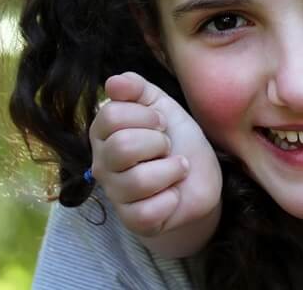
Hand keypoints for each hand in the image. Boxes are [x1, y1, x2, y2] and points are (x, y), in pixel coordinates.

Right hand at [89, 72, 221, 238]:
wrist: (199, 177)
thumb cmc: (177, 139)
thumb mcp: (162, 105)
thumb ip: (137, 89)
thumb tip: (113, 81)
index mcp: (104, 134)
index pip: (110, 116)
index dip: (145, 116)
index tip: (160, 123)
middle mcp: (103, 165)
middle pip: (121, 147)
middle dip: (158, 142)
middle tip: (167, 147)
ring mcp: (116, 195)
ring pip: (138, 180)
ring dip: (171, 169)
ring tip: (177, 168)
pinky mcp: (133, 221)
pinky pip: (148, 211)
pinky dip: (171, 199)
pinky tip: (174, 193)